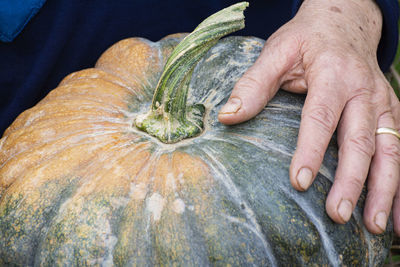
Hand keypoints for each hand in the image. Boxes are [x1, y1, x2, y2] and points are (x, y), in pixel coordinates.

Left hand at [218, 0, 399, 233]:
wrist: (345, 21)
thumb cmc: (307, 38)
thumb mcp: (278, 51)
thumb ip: (254, 83)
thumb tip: (227, 116)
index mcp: (334, 75)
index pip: (321, 117)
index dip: (311, 150)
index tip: (299, 182)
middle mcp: (364, 91)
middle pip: (360, 140)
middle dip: (351, 181)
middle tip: (338, 214)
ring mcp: (382, 103)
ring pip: (388, 150)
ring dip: (384, 190)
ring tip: (375, 225)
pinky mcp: (389, 113)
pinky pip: (399, 149)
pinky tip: (396, 213)